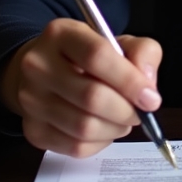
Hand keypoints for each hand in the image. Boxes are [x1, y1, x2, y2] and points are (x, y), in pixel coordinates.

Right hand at [0, 18, 163, 157]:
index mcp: (61, 33)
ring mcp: (30, 100)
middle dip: (126, 110)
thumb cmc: (88, 56)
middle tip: (141, 112)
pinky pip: (75, 147)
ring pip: (84, 127)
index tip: (151, 98)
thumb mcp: (119, 42)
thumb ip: (143, 52)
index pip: (97, 56)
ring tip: (123, 119)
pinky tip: (104, 127)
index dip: (129, 80)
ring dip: (115, 128)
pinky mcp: (32, 130)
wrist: (45, 71)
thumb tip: (147, 85)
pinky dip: (100, 142)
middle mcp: (37, 65)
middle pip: (91, 96)